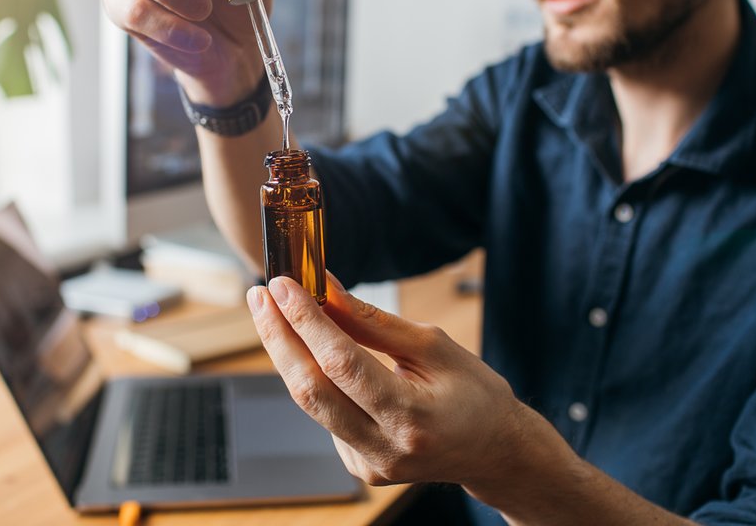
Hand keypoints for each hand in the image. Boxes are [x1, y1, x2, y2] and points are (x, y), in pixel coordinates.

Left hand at [246, 273, 578, 508]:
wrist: (495, 451)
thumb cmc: (474, 393)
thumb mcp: (434, 346)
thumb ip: (374, 323)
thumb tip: (326, 291)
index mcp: (412, 416)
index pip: (342, 363)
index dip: (306, 320)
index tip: (281, 284)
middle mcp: (386, 449)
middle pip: (311, 389)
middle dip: (279, 336)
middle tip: (260, 295)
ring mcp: (370, 465)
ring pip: (311, 404)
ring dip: (288, 354)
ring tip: (274, 312)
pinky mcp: (361, 470)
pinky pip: (325, 417)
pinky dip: (317, 381)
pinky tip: (318, 357)